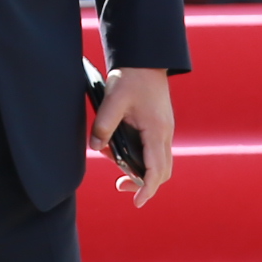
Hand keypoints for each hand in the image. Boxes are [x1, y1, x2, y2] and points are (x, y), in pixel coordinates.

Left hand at [92, 68, 176, 204]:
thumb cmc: (131, 77)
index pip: (156, 169)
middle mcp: (165, 133)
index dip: (147, 189)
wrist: (146, 59)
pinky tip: (122, 150)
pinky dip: (143, 159)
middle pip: (163, 171)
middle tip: (120, 186)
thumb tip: (96, 148)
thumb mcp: (113, 99)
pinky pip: (157, 151)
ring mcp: (165, 130)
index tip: (137, 202)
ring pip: (162, 162)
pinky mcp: (160, 125)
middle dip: (145, 184)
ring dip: (143, 172)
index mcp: (156, 130)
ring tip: (118, 168)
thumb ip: (103, 125)